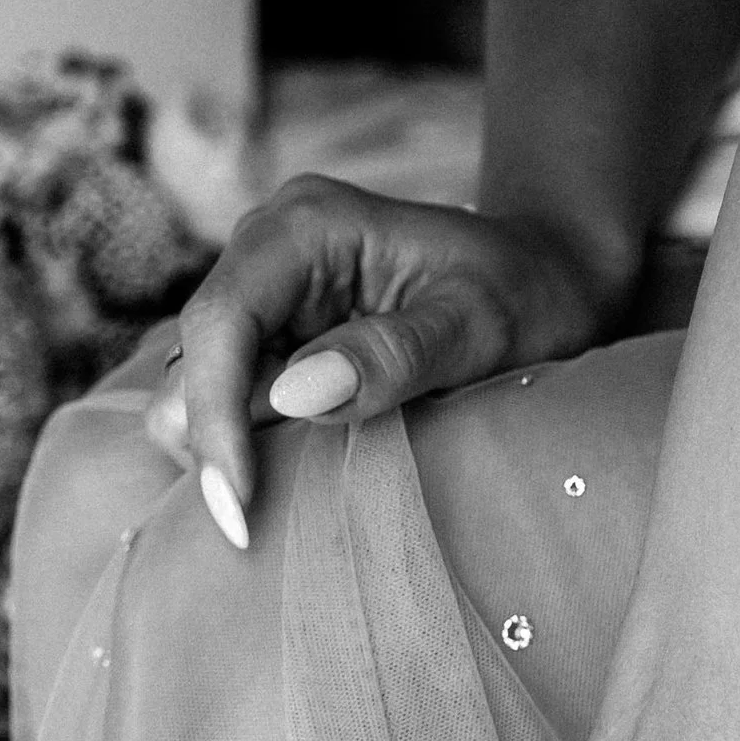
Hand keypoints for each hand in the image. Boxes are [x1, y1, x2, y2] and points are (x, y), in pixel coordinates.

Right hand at [144, 181, 624, 546]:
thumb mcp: (478, 325)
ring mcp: (263, 297)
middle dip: (221, 445)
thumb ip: (393, 356)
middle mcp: (266, 250)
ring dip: (237, 450)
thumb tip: (292, 396)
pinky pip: (226, 406)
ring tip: (319, 476)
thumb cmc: (525, 293)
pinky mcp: (268, 340)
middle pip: (192, 363)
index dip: (214, 420)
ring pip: (193, 392)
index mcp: (306, 226)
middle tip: (280, 514)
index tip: (239, 512)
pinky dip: (252, 449)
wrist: (546, 278)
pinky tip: (307, 467)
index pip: (222, 322)